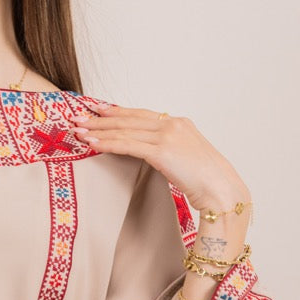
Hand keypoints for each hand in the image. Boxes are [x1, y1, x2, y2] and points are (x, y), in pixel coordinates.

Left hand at [70, 105, 249, 212]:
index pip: (140, 114)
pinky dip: (107, 144)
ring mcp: (167, 136)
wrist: (221, 189)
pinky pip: (127, 145)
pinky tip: (92, 144)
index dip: (117, 112)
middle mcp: (172, 124)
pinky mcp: (162, 151)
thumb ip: (169, 149)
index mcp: (179, 123)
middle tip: (79, 117)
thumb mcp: (186, 157)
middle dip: (101, 119)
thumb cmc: (206, 180)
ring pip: (125, 130)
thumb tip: (151, 153)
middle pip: (129, 119)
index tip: (97, 110)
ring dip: (99, 131)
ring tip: (79, 131)